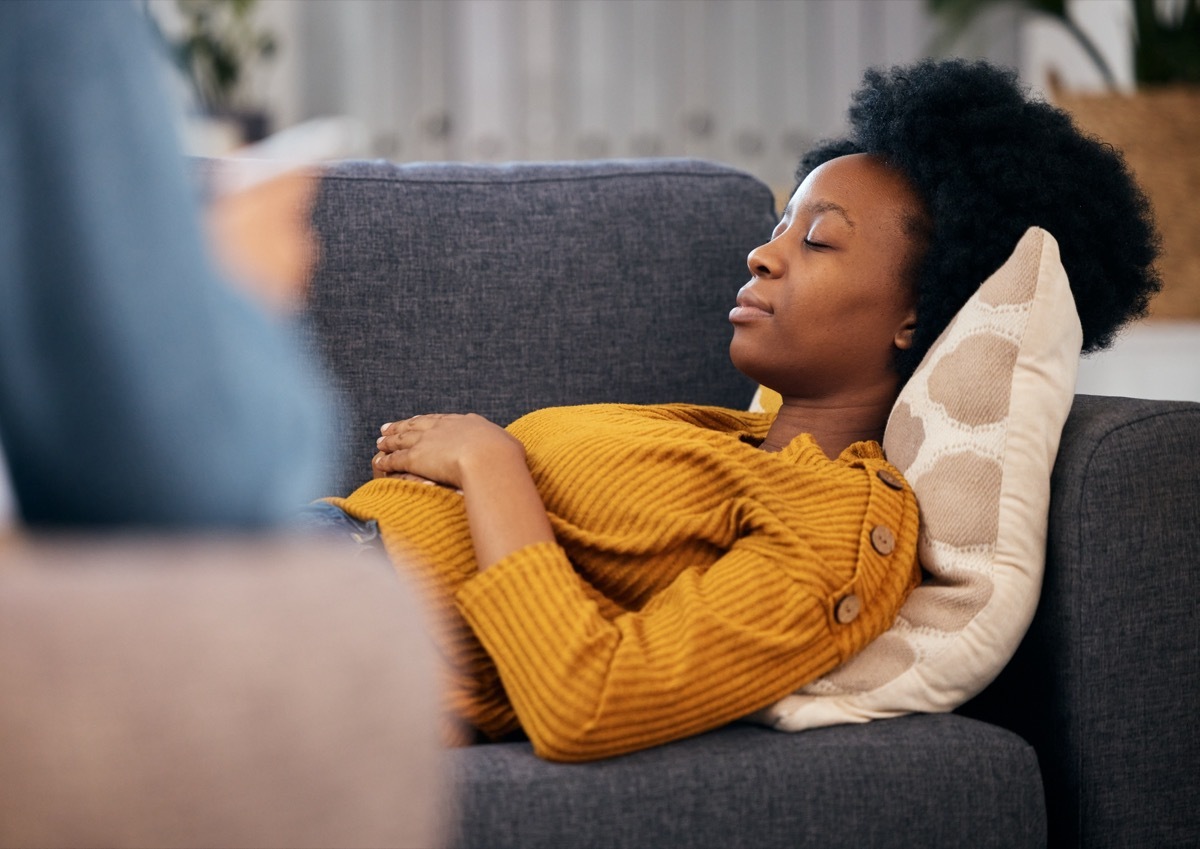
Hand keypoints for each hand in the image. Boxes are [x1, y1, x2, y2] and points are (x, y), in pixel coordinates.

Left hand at [373, 414, 524, 489]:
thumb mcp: (508, 445)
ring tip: (379, 442)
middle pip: (416, 425)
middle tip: (388, 427)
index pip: (441, 419)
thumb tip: (505, 446)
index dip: (427, 420)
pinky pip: (396, 458)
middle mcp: (443, 428)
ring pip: (402, 439)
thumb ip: (502, 444)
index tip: (417, 420)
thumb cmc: (504, 455)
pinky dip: (386, 459)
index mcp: (465, 422)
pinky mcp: (416, 457)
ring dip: (389, 441)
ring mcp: (428, 441)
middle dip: (402, 426)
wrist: (488, 459)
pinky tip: (378, 461)